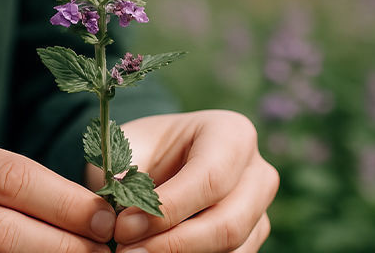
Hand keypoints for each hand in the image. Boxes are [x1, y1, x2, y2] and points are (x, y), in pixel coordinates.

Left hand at [85, 110, 278, 252]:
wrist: (160, 159)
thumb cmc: (145, 149)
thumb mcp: (125, 151)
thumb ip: (119, 179)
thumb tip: (114, 220)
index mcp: (232, 134)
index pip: (210, 179)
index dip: (166, 211)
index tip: (123, 228)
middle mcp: (257, 172)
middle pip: (229, 223)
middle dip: (174, 245)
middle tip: (127, 252)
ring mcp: (260, 209)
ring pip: (232, 249)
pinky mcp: (253, 237)